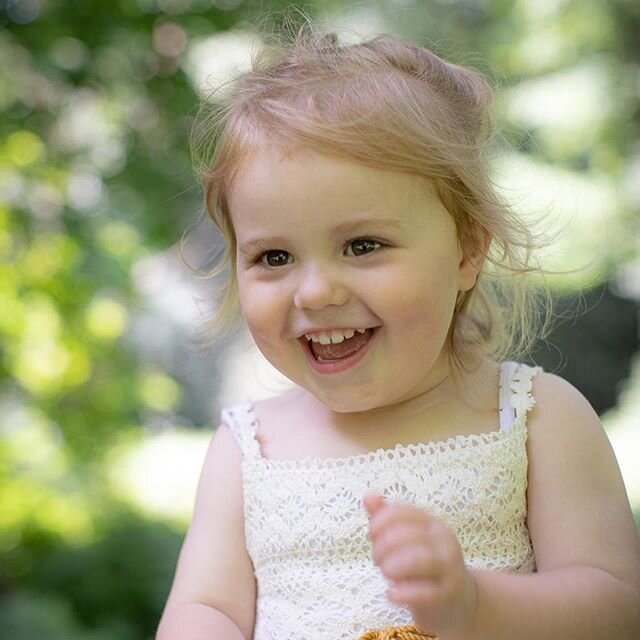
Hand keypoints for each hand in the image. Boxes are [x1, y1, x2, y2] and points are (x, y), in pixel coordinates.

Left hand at [364, 492, 476, 636]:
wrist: (460, 602)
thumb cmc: (425, 567)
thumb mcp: (408, 540)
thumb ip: (387, 518)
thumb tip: (368, 496)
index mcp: (432, 524)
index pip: (402, 512)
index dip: (379, 522)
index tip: (372, 536)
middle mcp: (443, 541)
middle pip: (405, 535)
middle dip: (382, 548)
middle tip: (378, 560)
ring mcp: (449, 568)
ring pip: (417, 560)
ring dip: (391, 567)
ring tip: (386, 573)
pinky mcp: (448, 595)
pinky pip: (424, 592)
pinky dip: (402, 593)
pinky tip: (391, 594)